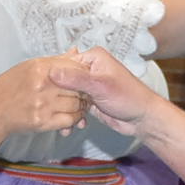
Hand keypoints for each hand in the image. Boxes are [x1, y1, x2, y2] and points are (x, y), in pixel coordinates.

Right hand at [0, 53, 87, 134]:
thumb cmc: (9, 88)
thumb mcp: (30, 67)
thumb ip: (56, 61)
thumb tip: (75, 51)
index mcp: (40, 67)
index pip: (74, 66)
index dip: (84, 72)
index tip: (86, 76)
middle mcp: (42, 84)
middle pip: (78, 86)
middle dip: (85, 90)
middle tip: (86, 92)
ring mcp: (43, 104)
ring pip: (76, 104)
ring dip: (81, 106)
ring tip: (79, 104)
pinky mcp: (43, 121)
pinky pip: (69, 120)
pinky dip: (75, 119)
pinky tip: (73, 116)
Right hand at [48, 47, 166, 133]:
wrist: (142, 119)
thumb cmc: (129, 97)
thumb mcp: (101, 86)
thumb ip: (76, 79)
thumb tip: (53, 72)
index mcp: (93, 58)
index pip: (64, 63)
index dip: (52, 76)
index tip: (41, 88)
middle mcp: (89, 69)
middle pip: (63, 80)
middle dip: (58, 97)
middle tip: (50, 108)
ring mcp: (89, 86)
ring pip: (67, 96)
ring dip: (64, 109)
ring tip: (62, 122)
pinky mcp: (89, 101)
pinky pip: (73, 107)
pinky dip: (71, 117)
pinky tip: (71, 126)